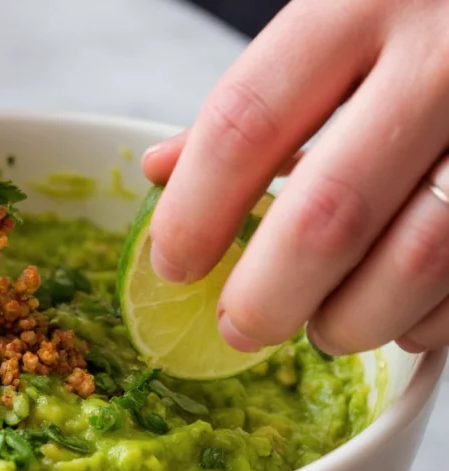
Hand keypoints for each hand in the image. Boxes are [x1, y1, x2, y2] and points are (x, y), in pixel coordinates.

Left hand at [142, 0, 448, 355]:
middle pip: (326, 216)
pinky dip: (421, 318)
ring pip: (414, 262)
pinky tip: (394, 311)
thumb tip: (163, 170)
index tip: (174, 264)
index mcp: (358, 7)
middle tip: (238, 325)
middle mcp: (441, 61)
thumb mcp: (332, 25)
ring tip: (321, 325)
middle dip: (266, 296)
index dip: (195, 214)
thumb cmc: (415, 18)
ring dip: (349, 319)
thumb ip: (253, 99)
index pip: (244, 127)